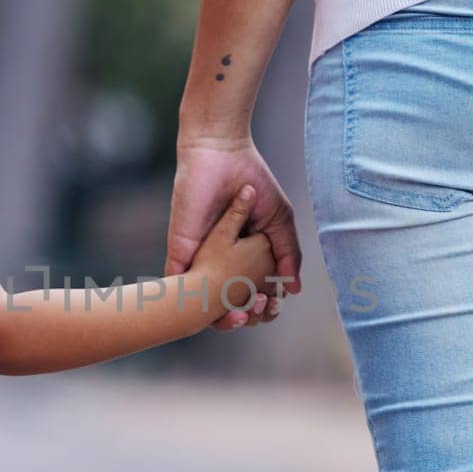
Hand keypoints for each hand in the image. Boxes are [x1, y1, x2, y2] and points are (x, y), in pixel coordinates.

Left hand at [168, 135, 299, 329]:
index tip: (276, 306)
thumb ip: (288, 253)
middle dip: (247, 316)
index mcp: (244, 256)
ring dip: (222, 317)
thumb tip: (294, 290)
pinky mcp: (180, 252)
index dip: (265, 306)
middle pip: (230, 304)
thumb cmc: (251, 180)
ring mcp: (199, 260)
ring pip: (204, 304)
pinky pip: (178, 289)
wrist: (221, 154)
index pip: (254, 292)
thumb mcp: (278, 220)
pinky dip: (189, 306)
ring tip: (242, 314)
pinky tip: (203, 314)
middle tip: (261, 309)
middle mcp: (220, 262)